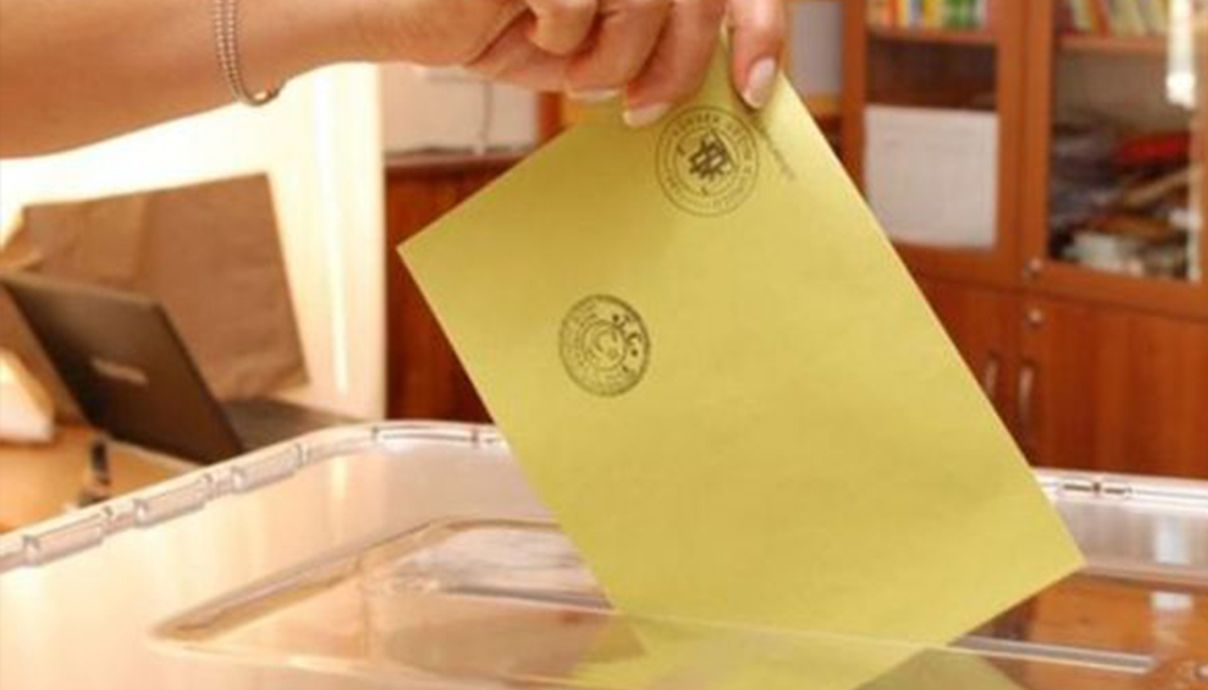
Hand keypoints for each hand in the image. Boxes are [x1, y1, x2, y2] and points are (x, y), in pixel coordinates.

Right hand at [366, 0, 785, 126]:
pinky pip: (577, 3)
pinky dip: (555, 37)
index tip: (757, 88)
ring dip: (614, 58)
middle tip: (646, 111)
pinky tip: (516, 26)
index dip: (762, 25)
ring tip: (573, 73)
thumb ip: (656, 41)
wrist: (396, 7)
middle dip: (683, 64)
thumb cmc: (494, 21)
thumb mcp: (592, 40)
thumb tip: (734, 80)